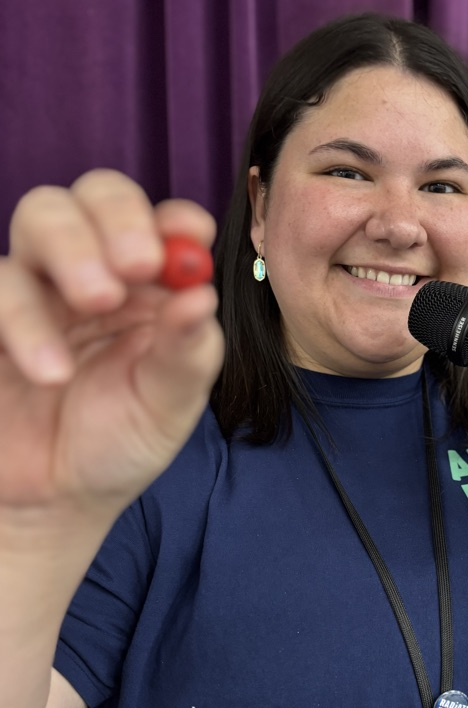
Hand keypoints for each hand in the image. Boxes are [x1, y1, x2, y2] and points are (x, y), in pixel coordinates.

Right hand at [0, 169, 224, 521]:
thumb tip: (202, 296)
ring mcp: (35, 287)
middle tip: (136, 266)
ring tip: (86, 341)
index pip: (158, 225)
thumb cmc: (118, 443)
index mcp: (147, 290)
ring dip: (66, 262)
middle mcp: (91, 274)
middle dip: (116, 221)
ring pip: (37, 219)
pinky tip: (45, 371)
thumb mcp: (167, 407)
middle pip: (92, 199)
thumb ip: (187, 353)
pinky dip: (17, 320)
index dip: (172, 220)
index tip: (191, 233)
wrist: (52, 500)